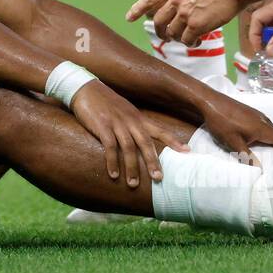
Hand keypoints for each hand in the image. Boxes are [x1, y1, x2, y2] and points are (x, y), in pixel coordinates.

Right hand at [70, 80, 186, 186]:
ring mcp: (116, 123)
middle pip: (146, 143)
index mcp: (138, 117)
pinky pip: (110, 146)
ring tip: (133, 184)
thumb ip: (133, 124)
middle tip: (159, 178)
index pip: (160, 129)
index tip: (187, 152)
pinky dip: (112, 162)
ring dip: (132, 167)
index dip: (173, 141)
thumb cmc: (105, 102)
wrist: (85, 88)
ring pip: (129, 148)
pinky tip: (113, 174)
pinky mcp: (102, 126)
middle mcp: (130, 120)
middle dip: (153, 161)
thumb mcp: (124, 110)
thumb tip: (141, 141)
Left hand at [126, 0, 242, 46]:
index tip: (129, 18)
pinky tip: (199, 41)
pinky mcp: (196, 25)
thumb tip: (179, 6)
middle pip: (158, 21)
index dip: (138, 9)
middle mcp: (176, 0)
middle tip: (166, 37)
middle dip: (160, 32)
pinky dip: (192, 44)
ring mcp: (185, 13)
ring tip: (191, 38)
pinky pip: (188, 41)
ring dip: (180, 38)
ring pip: (173, 33)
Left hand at [198, 94, 272, 159]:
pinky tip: (257, 146)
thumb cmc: (221, 122)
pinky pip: (263, 128)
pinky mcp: (251, 114)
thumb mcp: (233, 142)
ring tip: (271, 160)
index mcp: (265, 128)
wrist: (209, 101)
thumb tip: (261, 171)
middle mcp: (265, 121)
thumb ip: (247, 157)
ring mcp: (258, 116)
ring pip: (272, 133)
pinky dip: (264, 138)